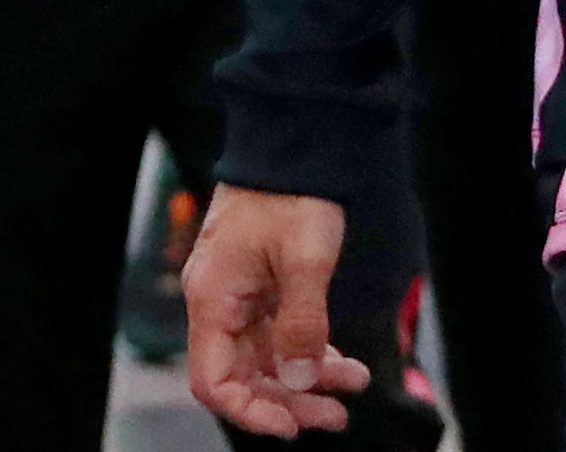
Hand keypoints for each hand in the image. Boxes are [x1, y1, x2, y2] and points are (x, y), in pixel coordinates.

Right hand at [183, 185, 368, 434]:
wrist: (297, 141)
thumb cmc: (294, 191)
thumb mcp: (306, 258)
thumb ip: (302, 323)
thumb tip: (299, 380)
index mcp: (213, 300)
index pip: (214, 381)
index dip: (250, 411)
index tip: (292, 426)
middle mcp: (220, 303)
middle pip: (244, 374)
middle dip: (289, 399)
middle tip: (336, 417)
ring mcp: (240, 294)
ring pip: (266, 355)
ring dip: (306, 376)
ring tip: (351, 388)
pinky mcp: (262, 284)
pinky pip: (279, 331)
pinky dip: (308, 348)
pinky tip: (340, 362)